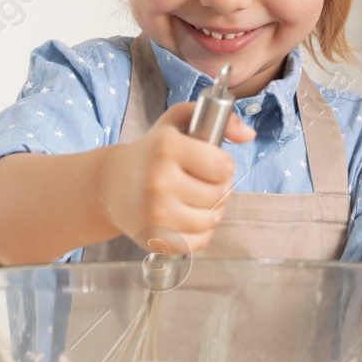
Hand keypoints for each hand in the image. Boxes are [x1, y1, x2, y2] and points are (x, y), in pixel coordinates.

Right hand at [100, 102, 254, 252]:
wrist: (112, 185)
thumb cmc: (152, 151)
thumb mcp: (179, 122)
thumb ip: (220, 120)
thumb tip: (249, 135)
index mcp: (167, 148)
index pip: (223, 166)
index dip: (222, 165)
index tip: (209, 163)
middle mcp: (159, 181)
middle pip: (220, 193)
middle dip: (218, 187)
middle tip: (201, 181)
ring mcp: (156, 214)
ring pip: (213, 219)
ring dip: (211, 210)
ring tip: (195, 199)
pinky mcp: (156, 239)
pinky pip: (200, 242)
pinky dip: (200, 232)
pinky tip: (186, 217)